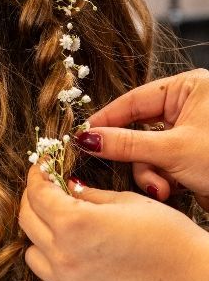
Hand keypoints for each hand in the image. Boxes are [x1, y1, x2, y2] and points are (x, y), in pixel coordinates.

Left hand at [19, 165, 208, 280]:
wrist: (191, 279)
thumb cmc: (165, 235)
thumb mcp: (124, 200)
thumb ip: (87, 195)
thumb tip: (66, 187)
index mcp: (73, 223)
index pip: (36, 194)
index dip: (36, 176)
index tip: (40, 170)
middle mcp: (64, 257)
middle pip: (26, 221)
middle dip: (33, 201)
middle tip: (46, 191)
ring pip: (33, 255)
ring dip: (41, 236)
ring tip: (61, 226)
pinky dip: (59, 265)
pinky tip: (80, 255)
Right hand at [73, 69, 208, 205]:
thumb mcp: (175, 151)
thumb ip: (127, 145)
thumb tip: (88, 139)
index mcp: (188, 88)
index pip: (134, 100)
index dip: (108, 119)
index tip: (84, 135)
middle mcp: (190, 107)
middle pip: (141, 130)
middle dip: (140, 159)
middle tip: (140, 178)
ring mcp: (194, 133)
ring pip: (151, 152)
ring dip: (153, 175)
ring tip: (165, 191)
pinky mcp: (197, 158)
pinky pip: (166, 165)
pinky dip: (165, 180)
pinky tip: (174, 192)